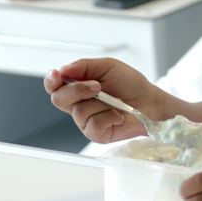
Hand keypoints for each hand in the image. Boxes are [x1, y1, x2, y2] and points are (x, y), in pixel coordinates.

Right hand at [43, 58, 158, 142]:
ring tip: (114, 101)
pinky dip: (108, 117)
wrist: (150, 102)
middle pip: (58, 99)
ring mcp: (86, 120)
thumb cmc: (131, 84)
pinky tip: (118, 115)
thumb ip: (83, 66)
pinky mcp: (96, 134)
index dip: (51, 80)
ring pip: (78, 112)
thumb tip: (63, 70)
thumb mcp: (107, 67)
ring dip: (99, 103)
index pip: (54, 85)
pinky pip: (93, 125)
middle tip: (97, 86)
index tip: (57, 75)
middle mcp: (79, 104)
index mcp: (78, 86)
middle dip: (77, 90)